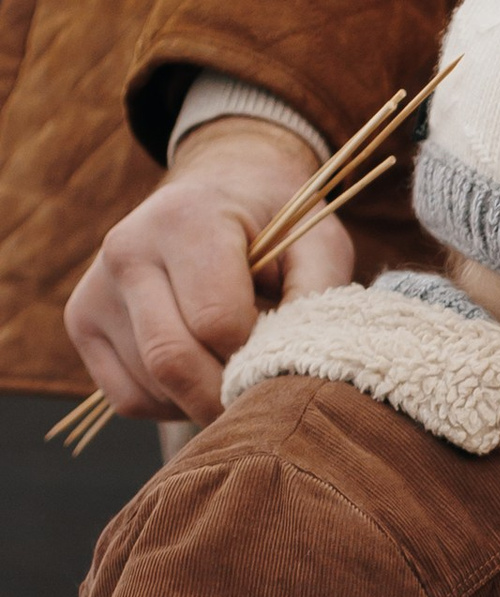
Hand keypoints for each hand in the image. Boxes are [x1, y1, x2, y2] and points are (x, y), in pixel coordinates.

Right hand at [66, 119, 349, 423]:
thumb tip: (300, 370)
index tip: (289, 356)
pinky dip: (172, 403)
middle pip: (173, 362)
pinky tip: (201, 369)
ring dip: (203, 398)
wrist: (220, 193)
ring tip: (236, 361)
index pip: (217, 324)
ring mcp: (94, 288)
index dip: (260, 357)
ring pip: (151, 387)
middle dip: (228, 395)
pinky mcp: (82, 323)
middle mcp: (126, 251)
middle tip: (268, 394)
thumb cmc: (277, 225)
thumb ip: (319, 295)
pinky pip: (129, 398)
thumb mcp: (317, 243)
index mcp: (185, 220)